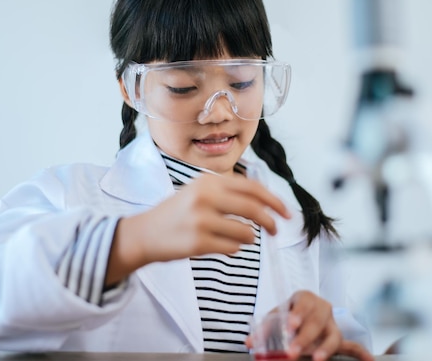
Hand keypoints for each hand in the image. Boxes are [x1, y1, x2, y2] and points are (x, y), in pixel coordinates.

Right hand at [106, 173, 289, 283]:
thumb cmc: (177, 213)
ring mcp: (201, 220)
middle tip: (277, 230)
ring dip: (249, 238)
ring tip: (238, 238)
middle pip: (253, 209)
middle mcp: (205, 197)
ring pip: (245, 233)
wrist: (145, 233)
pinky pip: (232, 249)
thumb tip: (265, 202)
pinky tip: (221, 245)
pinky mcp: (198, 243)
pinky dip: (234, 249)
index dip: (274, 200)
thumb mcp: (199, 191)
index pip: (252, 187)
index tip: (286, 212)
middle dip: (271, 221)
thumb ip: (228, 192)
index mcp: (208, 181)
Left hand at [247, 291, 373, 360]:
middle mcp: (322, 308)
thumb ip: (263, 329)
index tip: (290, 326)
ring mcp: (332, 324)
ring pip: (334, 334)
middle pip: (317, 321)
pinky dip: (361, 353)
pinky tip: (369, 360)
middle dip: (305, 338)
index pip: (303, 302)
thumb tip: (250, 342)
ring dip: (325, 348)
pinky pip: (352, 345)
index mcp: (305, 298)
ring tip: (317, 359)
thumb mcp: (274, 317)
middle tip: (292, 351)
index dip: (298, 314)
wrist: (300, 315)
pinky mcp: (338, 338)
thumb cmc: (288, 315)